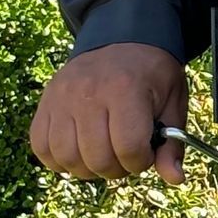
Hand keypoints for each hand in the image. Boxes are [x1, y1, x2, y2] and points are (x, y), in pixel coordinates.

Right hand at [29, 42, 187, 181]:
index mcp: (125, 89)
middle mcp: (88, 93)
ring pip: (67, 158)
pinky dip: (59, 159)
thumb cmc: (151, 74)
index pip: (129, 148)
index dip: (140, 161)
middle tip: (124, 154)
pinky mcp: (45, 103)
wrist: (121, 38)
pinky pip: (42, 148)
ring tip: (102, 152)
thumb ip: (172, 143)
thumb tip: (175, 179)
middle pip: (97, 158)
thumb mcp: (173, 102)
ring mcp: (61, 98)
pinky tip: (79, 149)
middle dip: (116, 168)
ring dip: (88, 168)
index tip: (145, 151)